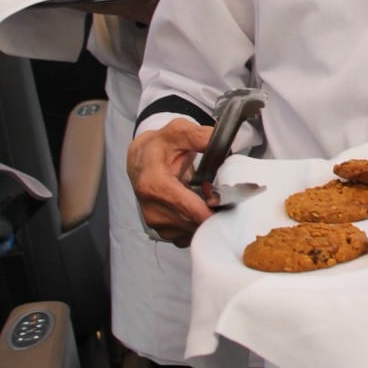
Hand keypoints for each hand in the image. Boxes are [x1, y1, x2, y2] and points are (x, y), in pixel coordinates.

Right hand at [126, 118, 216, 245]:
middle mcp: (151, 208)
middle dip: (213, 212)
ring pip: (193, 231)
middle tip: (222, 196)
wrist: (141, 160)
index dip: (211, 208)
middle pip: (194, 222)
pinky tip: (199, 209)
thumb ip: (199, 136)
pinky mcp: (163, 232)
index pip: (188, 208)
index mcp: (153, 184)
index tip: (226, 201)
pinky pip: (189, 236)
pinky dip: (198, 225)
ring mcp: (156, 223)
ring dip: (206, 219)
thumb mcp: (178, 132)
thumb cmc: (160, 146)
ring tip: (208, 199)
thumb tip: (219, 141)